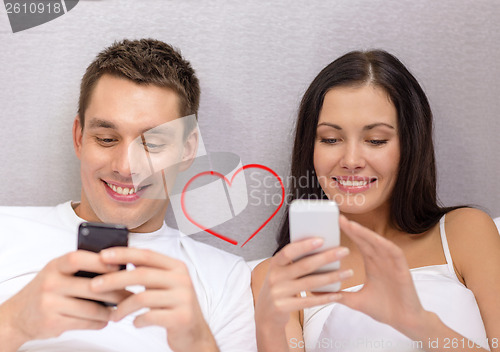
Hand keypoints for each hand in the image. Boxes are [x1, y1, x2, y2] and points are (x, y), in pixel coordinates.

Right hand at [0, 250, 129, 345]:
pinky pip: (84, 323)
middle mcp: (51, 283)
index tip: (120, 266)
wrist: (18, 315)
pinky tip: (105, 319)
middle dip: (116, 292)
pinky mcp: (52, 323)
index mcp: (55, 266)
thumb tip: (118, 267)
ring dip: (110, 311)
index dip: (100, 262)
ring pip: (91, 308)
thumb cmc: (48, 289)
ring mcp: (50, 304)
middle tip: (131, 294)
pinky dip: (99, 322)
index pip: (78, 258)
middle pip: (92, 287)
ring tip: (121, 309)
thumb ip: (81, 267)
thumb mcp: (58, 272)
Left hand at [90, 247, 217, 351]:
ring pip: (143, 297)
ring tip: (114, 315)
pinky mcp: (181, 317)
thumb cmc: (174, 307)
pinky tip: (135, 323)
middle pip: (141, 274)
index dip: (123, 254)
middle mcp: (182, 279)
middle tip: (94, 286)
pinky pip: (150, 316)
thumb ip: (148, 273)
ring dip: (122, 307)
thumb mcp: (165, 285)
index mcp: (177, 267)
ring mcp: (183, 298)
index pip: (146, 255)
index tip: (102, 256)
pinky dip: (138, 320)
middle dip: (114, 279)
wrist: (194, 333)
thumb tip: (115, 263)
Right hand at [254, 238, 351, 329]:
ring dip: (331, 277)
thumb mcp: (280, 273)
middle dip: (326, 257)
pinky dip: (325, 298)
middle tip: (344, 251)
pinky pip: (309, 301)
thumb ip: (293, 263)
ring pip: (310, 283)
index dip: (304, 245)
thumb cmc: (279, 287)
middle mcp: (275, 277)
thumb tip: (319, 247)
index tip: (322, 240)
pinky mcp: (284, 307)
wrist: (265, 314)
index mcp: (275, 264)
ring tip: (348, 273)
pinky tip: (338, 294)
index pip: (289, 252)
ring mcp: (278, 293)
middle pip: (304, 266)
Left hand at [337, 215, 426, 332]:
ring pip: (379, 243)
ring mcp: (392, 264)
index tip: (335, 224)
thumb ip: (339, 295)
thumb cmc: (384, 309)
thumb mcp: (356, 301)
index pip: (360, 244)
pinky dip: (385, 245)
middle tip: (339, 218)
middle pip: (367, 240)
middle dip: (354, 229)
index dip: (350, 233)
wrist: (405, 322)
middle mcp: (382, 261)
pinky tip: (375, 239)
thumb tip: (317, 294)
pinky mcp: (402, 269)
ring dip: (366, 234)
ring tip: (351, 225)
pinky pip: (394, 253)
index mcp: (373, 265)